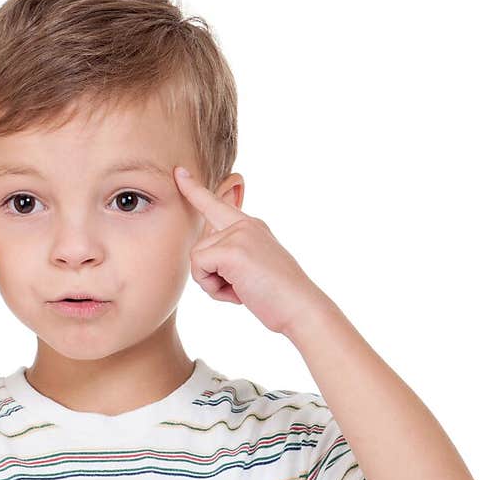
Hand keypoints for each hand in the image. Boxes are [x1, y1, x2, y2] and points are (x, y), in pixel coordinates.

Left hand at [174, 166, 328, 338]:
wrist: (300, 308)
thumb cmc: (278, 298)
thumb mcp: (255, 267)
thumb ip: (232, 255)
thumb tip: (203, 256)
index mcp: (251, 226)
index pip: (216, 204)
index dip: (195, 190)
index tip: (179, 172)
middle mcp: (245, 224)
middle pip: (200, 246)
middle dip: (210, 275)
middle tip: (242, 288)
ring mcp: (239, 234)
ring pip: (197, 258)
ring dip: (212, 283)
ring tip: (243, 290)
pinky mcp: (232, 250)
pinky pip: (199, 268)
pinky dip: (213, 288)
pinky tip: (238, 293)